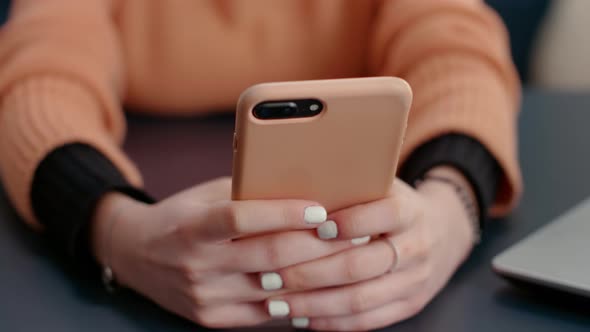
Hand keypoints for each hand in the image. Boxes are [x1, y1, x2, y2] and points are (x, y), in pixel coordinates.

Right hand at [91, 177, 357, 327]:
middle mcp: (196, 265)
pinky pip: (267, 313)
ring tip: (349, 258)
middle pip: (269, 257)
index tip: (321, 209)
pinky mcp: (213, 318)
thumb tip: (304, 186)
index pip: (241, 219)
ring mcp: (205, 297)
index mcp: (191, 227)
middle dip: (318, 245)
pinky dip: (298, 298)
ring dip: (318, 275)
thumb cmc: (182, 216)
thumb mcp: (206, 197)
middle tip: (354, 233)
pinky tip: (324, 285)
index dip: (284, 214)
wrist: (136, 255)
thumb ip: (247, 195)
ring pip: (275, 289)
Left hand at [263, 167, 476, 330]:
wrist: (443, 233)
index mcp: (409, 211)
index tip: (312, 227)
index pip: (384, 215)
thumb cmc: (393, 204)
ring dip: (313, 304)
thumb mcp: (383, 185)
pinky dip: (331, 322)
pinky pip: (367, 320)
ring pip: (360, 300)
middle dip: (310, 273)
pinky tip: (301, 318)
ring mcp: (415, 281)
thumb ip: (352, 185)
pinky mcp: (409, 305)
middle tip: (271, 275)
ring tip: (277, 303)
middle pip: (360, 265)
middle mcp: (416, 247)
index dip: (349, 222)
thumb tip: (295, 179)